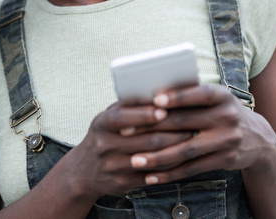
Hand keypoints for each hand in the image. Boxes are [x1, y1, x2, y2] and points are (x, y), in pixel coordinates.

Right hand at [64, 101, 193, 200]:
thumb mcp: (108, 117)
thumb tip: (157, 92)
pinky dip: (169, 166)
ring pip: (152, 158)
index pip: (123, 117)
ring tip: (191, 139)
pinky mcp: (123, 183)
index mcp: (101, 124)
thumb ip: (129, 105)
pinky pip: (152, 175)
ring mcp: (113, 166)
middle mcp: (105, 146)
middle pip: (145, 140)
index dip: (144, 114)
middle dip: (172, 132)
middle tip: (192, 125)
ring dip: (175, 149)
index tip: (165, 109)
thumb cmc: (104, 135)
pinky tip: (182, 158)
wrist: (83, 171)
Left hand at [126, 84, 275, 184]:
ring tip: (135, 160)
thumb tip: (150, 95)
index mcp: (222, 95)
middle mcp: (227, 116)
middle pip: (184, 123)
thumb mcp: (214, 99)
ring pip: (186, 150)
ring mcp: (227, 140)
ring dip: (157, 157)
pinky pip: (192, 168)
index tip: (153, 101)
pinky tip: (152, 176)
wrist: (256, 138)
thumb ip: (189, 95)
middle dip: (153, 128)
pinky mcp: (225, 160)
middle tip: (126, 133)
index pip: (198, 94)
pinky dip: (170, 173)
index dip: (177, 97)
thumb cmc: (222, 112)